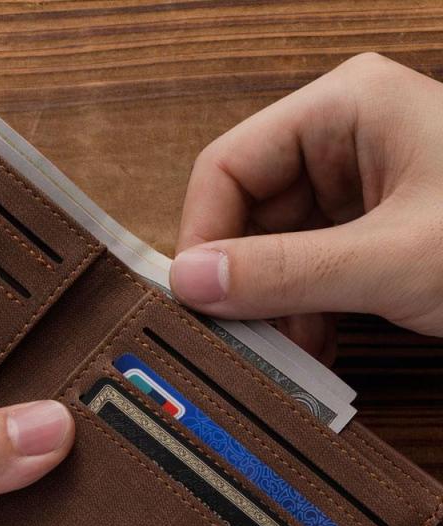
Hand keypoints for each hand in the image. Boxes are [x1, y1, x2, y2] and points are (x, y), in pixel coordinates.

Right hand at [170, 52, 442, 362]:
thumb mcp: (394, 259)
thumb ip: (286, 272)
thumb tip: (191, 283)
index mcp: (343, 111)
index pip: (228, 166)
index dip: (202, 235)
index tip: (197, 300)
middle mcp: (342, 143)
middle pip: (247, 213)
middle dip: (243, 283)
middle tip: (241, 341)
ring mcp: (356, 190)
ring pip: (273, 250)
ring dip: (272, 308)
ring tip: (284, 355)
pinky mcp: (367, 233)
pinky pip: (306, 271)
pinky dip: (302, 315)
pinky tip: (313, 351)